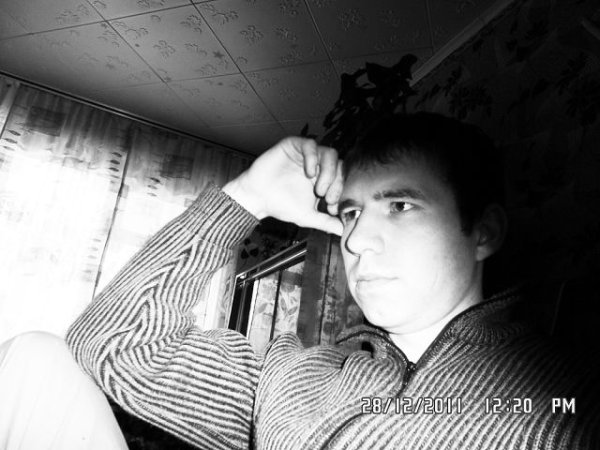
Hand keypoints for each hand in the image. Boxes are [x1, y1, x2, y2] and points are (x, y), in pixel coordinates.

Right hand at [223, 137, 342, 234]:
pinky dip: (313, 158)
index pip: (342, 178)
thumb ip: (326, 222)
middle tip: (326, 197)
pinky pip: (310, 144)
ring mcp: (307, 154)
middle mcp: (318, 164)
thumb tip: (344, 231)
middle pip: (339, 165)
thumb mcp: (307, 216)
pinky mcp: (294, 145)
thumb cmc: (280, 205)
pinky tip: (309, 173)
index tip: (331, 207)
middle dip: (336, 183)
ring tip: (318, 188)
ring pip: (329, 154)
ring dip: (328, 172)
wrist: (256, 197)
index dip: (341, 192)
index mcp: (323, 178)